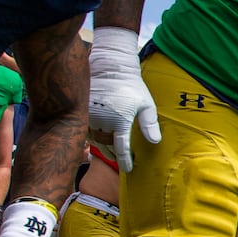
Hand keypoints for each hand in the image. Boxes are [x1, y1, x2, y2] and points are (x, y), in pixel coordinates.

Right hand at [88, 27, 159, 170]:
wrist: (110, 67)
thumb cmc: (131, 86)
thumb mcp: (145, 104)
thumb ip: (150, 123)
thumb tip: (155, 141)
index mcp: (119, 120)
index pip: (121, 148)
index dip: (125, 161)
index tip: (128, 169)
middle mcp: (102, 121)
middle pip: (107, 146)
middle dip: (114, 155)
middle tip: (120, 161)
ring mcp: (90, 116)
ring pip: (95, 140)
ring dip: (103, 148)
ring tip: (110, 154)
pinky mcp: (82, 111)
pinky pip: (86, 130)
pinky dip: (93, 138)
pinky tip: (98, 141)